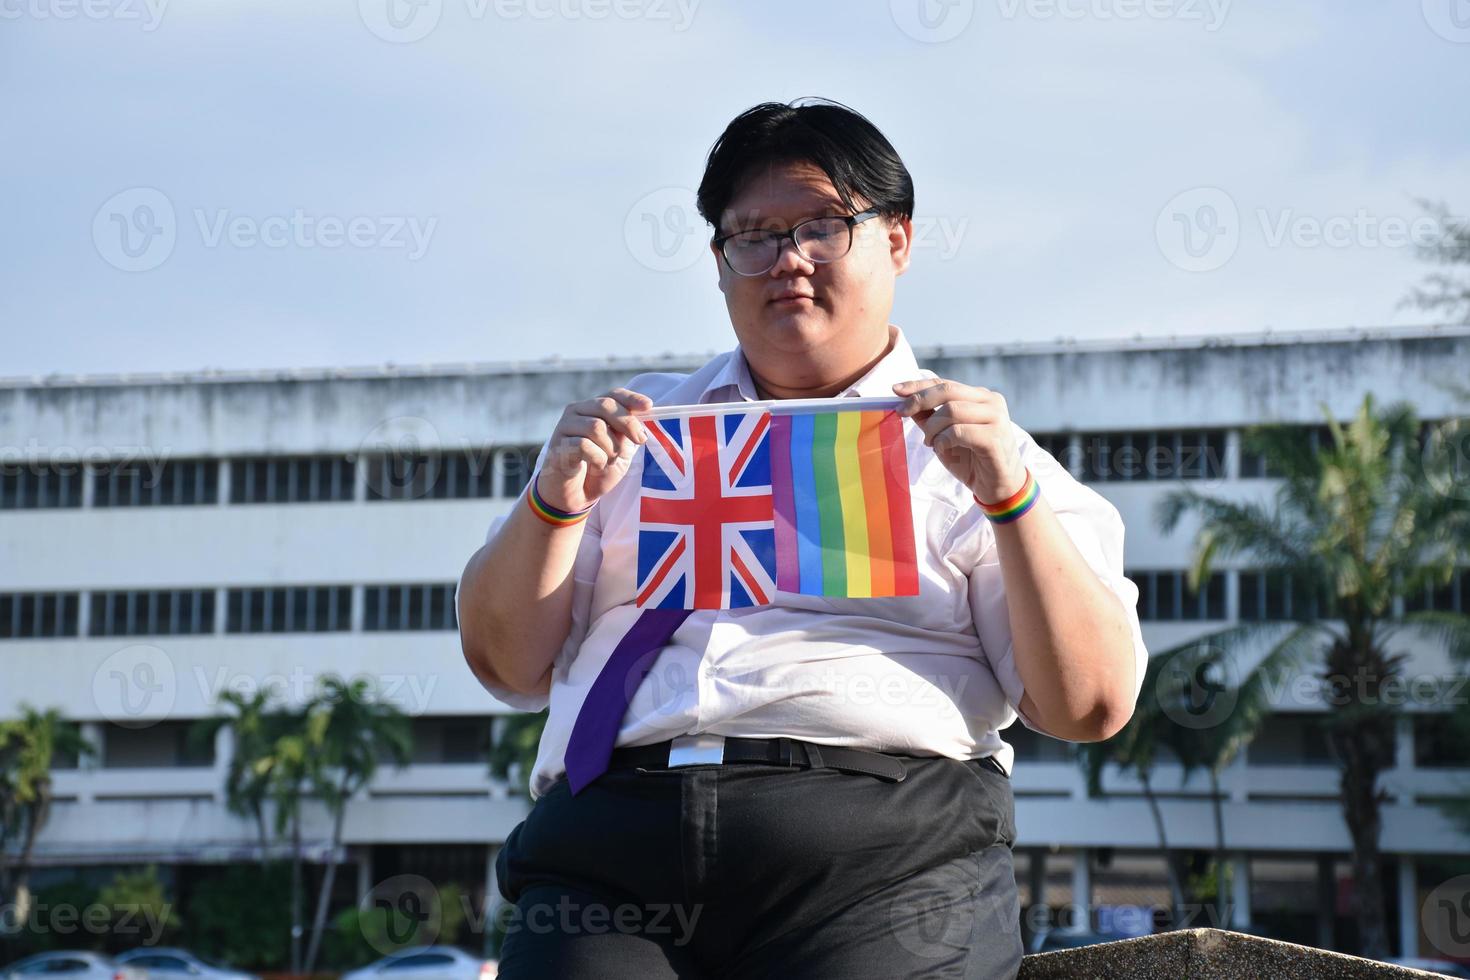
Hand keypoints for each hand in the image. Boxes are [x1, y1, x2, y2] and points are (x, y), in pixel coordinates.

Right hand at [536, 388, 651, 512]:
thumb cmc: (597, 468)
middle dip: (628, 423)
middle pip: (605, 406)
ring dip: (611, 447)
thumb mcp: (619, 448)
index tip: (648, 406)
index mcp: (592, 409)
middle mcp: (576, 412)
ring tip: (609, 460)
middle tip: (639, 441)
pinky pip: (584, 445)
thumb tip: (643, 419)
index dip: (631, 398)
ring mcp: (564, 427)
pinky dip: (598, 458)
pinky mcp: (558, 445)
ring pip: (596, 426)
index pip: (612, 395)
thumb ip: (627, 433)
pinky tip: (596, 466)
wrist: (577, 495)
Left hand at [892, 378, 1026, 502]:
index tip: (895, 390)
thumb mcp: (943, 435)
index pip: (944, 383)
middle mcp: (991, 401)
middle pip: (948, 390)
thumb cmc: (971, 459)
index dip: (918, 386)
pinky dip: (943, 440)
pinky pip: (959, 431)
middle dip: (919, 400)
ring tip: (930, 443)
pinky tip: (941, 449)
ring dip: (932, 427)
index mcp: (979, 396)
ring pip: (952, 410)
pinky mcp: (995, 438)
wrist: (997, 486)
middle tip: (901, 413)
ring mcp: (996, 418)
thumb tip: (904, 401)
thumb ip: (929, 417)